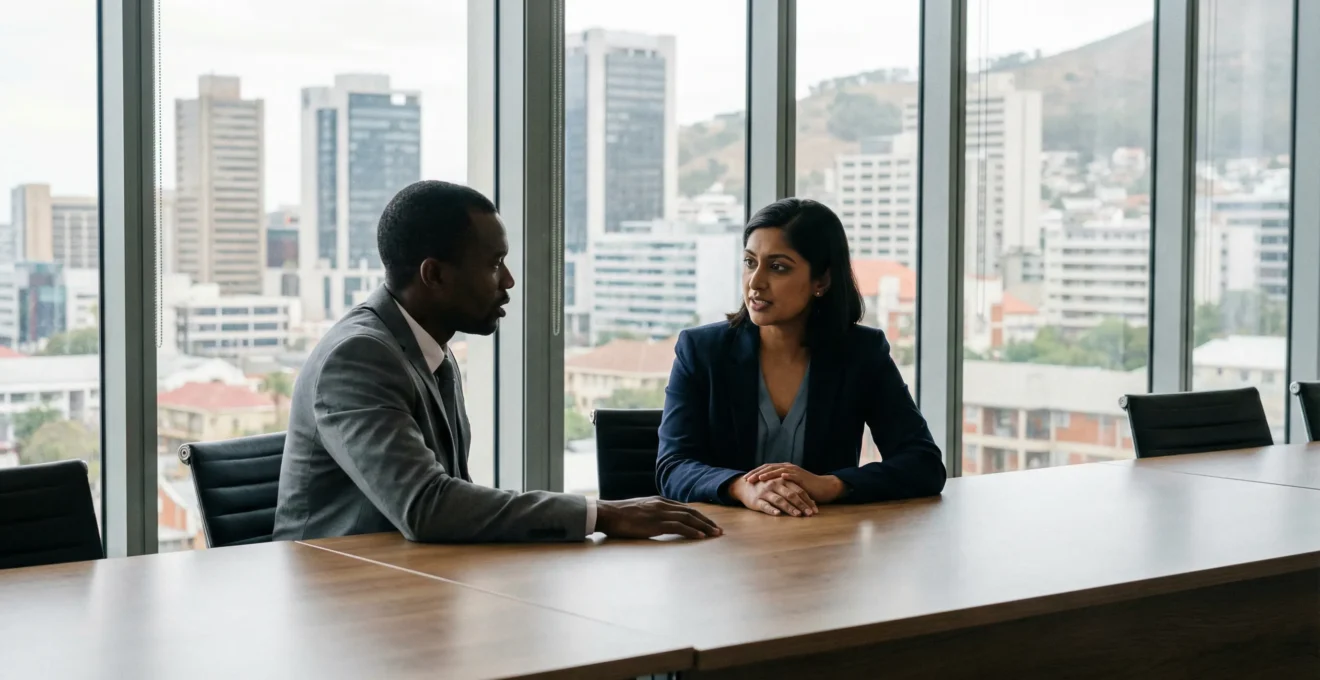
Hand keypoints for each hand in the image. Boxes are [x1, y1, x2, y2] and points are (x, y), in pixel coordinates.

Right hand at [595, 497, 722, 539]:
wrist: (607, 513)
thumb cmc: (619, 515)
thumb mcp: (638, 511)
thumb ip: (650, 514)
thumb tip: (655, 522)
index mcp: (658, 501)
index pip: (684, 508)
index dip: (698, 516)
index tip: (708, 523)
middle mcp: (662, 505)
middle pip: (690, 512)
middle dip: (706, 521)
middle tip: (718, 530)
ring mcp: (660, 513)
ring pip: (688, 518)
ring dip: (704, 526)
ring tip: (715, 534)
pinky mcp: (656, 523)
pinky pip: (678, 526)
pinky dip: (692, 531)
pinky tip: (700, 536)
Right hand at [727, 476, 817, 516]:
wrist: (744, 486)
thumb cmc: (767, 487)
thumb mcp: (780, 485)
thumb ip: (794, 491)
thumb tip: (811, 501)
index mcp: (782, 480)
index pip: (798, 490)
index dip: (808, 500)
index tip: (815, 510)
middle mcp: (775, 484)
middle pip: (791, 495)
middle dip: (802, 505)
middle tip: (810, 514)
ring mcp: (765, 492)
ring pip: (780, 500)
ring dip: (789, 508)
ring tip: (798, 515)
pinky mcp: (757, 500)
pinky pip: (765, 505)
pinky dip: (772, 510)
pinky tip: (778, 514)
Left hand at [744, 464, 846, 503]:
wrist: (822, 488)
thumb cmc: (805, 489)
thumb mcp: (789, 487)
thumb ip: (779, 486)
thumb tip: (765, 490)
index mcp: (783, 469)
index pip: (766, 469)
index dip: (755, 473)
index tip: (744, 479)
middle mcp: (787, 468)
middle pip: (768, 468)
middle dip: (757, 473)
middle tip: (746, 479)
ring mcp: (794, 471)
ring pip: (778, 471)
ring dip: (767, 474)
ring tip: (758, 478)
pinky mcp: (801, 477)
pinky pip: (792, 475)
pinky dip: (785, 475)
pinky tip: (778, 478)